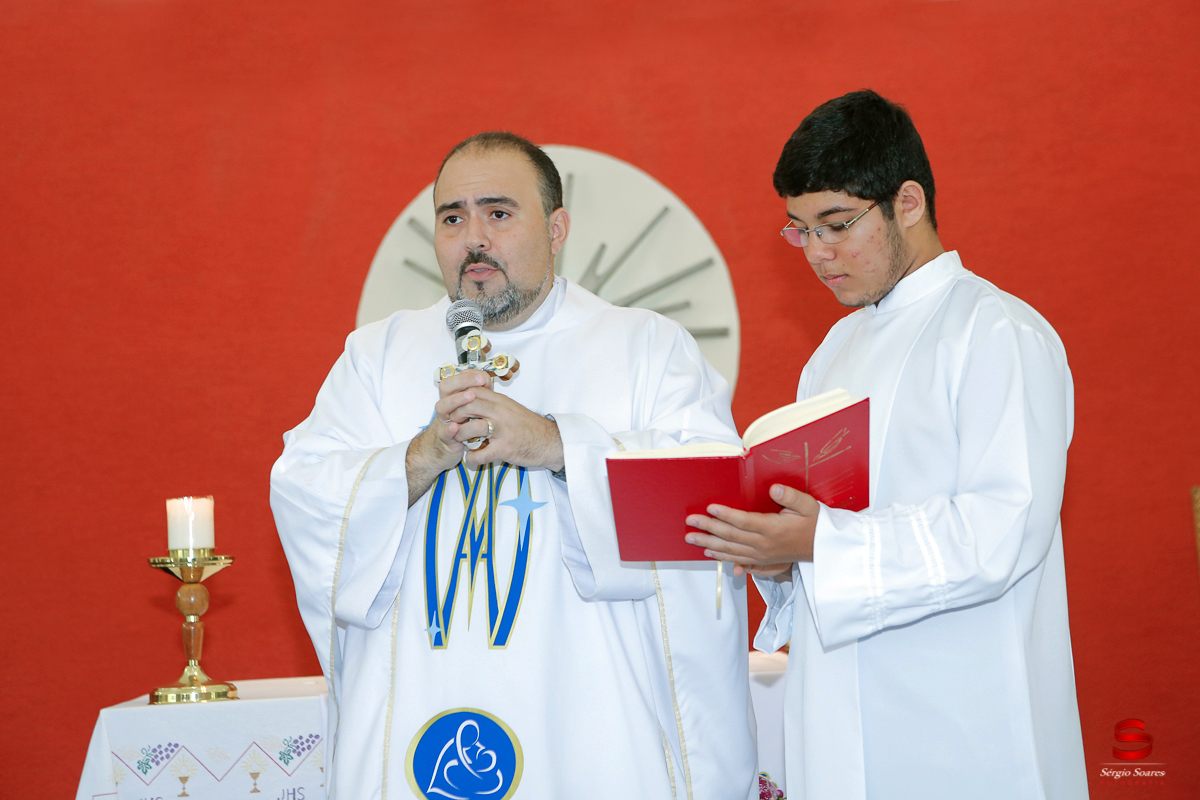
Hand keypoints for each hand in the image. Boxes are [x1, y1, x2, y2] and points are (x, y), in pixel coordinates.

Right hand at [405, 370, 494, 504]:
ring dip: (456, 400)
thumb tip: (485, 380)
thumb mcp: (469, 411)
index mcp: (452, 398)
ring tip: (471, 396)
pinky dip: (449, 430)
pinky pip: (444, 433)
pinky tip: (455, 427)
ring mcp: (443, 422)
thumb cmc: (459, 429)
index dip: (468, 376)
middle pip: (446, 388)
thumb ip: (476, 396)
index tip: (483, 376)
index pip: (456, 379)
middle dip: (462, 381)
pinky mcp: (444, 439)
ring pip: (442, 407)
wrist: (441, 451)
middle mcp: (446, 407)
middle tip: (480, 382)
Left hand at [449, 384, 563, 470]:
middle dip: (455, 415)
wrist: (551, 442)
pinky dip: (471, 457)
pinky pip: (480, 454)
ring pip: (471, 428)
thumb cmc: (529, 427)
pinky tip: (471, 458)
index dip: (458, 397)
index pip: (473, 390)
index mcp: (502, 401)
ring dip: (460, 436)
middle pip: (468, 405)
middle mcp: (502, 412)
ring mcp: (503, 430)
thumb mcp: (512, 408)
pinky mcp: (505, 449)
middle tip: (452, 424)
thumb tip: (473, 399)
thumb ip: (494, 403)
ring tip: (459, 441)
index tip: (453, 406)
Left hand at [684, 484, 819, 577]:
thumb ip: (792, 496)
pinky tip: (708, 552)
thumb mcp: (809, 506)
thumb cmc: (814, 524)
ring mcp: (761, 554)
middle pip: (731, 536)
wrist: (822, 548)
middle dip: (708, 528)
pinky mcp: (761, 560)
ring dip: (708, 543)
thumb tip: (775, 488)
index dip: (726, 515)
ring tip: (691, 538)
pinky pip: (736, 559)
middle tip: (691, 521)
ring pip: (729, 550)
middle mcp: (764, 544)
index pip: (744, 521)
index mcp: (773, 529)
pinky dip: (721, 556)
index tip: (711, 507)